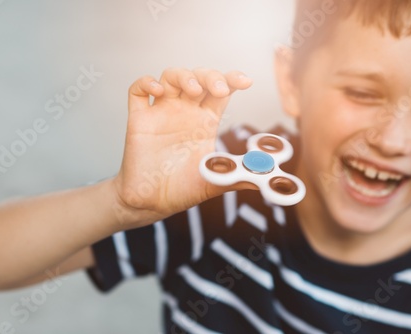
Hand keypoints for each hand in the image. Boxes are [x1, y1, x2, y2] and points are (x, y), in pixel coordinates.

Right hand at [112, 68, 252, 225]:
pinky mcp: (139, 120)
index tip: (246, 82)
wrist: (151, 204)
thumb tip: (272, 177)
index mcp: (205, 122)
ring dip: (183, 75)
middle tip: (218, 88)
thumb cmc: (183, 191)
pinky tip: (158, 91)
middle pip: (198, 77)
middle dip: (210, 76)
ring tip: (193, 90)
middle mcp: (184, 112)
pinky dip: (146, 83)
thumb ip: (242, 175)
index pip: (220, 90)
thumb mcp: (216, 181)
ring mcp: (161, 113)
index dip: (232, 79)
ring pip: (170, 77)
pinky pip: (138, 91)